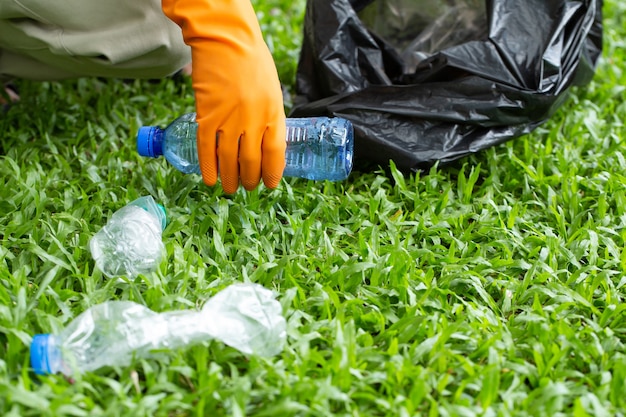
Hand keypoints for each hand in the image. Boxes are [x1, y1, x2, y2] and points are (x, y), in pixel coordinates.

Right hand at [162, 0, 285, 192]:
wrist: (226, 39)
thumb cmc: (252, 61)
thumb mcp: (272, 89)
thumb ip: (270, 114)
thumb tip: (265, 139)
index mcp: (273, 112)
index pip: (275, 153)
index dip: (272, 173)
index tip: (270, 184)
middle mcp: (253, 120)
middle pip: (252, 161)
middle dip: (250, 179)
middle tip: (248, 187)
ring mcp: (228, 119)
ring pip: (229, 160)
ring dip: (230, 178)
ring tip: (230, 188)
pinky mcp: (206, 116)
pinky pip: (207, 149)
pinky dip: (208, 167)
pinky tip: (209, 179)